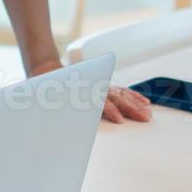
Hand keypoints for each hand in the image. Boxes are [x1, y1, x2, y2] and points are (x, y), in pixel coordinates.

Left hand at [28, 59, 152, 124]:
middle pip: (112, 97)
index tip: (117, 119)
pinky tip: (144, 102)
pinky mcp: (101, 89)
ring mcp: (97, 88)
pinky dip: (133, 97)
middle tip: (143, 117)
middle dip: (129, 107)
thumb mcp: (44, 99)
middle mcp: (90, 89)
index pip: (94, 101)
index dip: (107, 110)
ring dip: (134, 103)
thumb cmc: (45, 90)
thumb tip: (47, 120)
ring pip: (118, 94)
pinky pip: (120, 92)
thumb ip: (51, 108)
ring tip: (147, 113)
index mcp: (76, 92)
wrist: (46, 72)